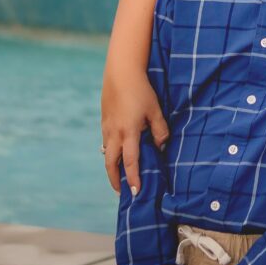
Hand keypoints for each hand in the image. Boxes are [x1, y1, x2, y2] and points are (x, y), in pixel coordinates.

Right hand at [101, 64, 169, 193]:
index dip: (134, 178)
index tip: (137, 192)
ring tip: (120, 177)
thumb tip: (161, 147)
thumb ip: (160, 131)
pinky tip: (117, 155)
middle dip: (116, 180)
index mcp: (128, 132)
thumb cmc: (141, 90)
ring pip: (107, 154)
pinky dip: (111, 153)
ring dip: (112, 168)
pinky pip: (106, 143)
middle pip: (111, 164)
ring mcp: (107, 128)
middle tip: (123, 192)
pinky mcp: (104, 122)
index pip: (130, 162)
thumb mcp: (155, 110)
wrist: (121, 72)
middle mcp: (114, 133)